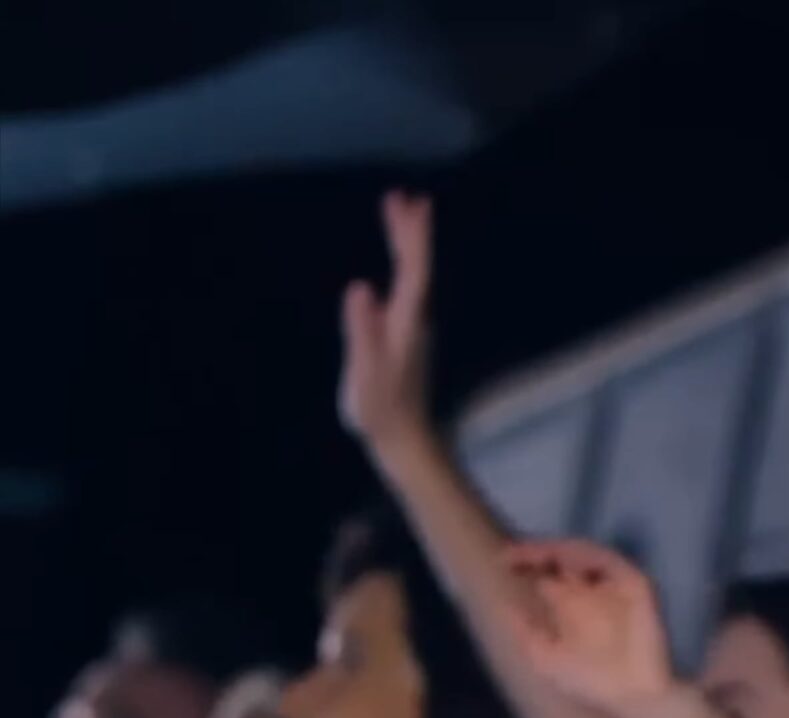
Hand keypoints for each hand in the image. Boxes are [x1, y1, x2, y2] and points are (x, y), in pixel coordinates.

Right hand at [339, 191, 435, 453]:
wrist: (403, 440)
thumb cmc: (381, 410)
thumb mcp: (366, 371)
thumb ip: (362, 330)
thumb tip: (361, 289)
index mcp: (405, 323)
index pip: (414, 270)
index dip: (413, 236)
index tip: (410, 204)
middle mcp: (414, 321)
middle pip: (417, 268)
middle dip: (411, 231)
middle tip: (405, 196)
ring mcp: (412, 330)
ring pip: (414, 278)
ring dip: (409, 246)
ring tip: (400, 218)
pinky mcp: (405, 340)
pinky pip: (407, 293)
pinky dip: (403, 270)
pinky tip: (397, 271)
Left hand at [502, 539, 679, 712]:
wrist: (633, 696)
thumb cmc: (591, 682)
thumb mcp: (545, 659)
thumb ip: (525, 632)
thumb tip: (504, 605)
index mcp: (572, 607)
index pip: (547, 575)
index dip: (525, 565)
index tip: (503, 563)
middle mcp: (592, 591)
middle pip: (562, 559)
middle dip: (537, 552)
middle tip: (512, 554)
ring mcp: (614, 586)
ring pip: (585, 554)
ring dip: (557, 549)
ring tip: (533, 553)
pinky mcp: (636, 585)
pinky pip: (610, 562)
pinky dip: (588, 556)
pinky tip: (564, 559)